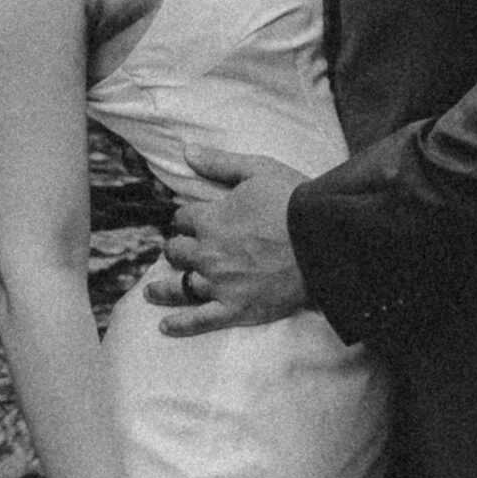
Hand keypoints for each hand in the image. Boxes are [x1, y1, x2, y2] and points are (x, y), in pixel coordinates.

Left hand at [144, 144, 308, 336]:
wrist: (324, 240)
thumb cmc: (292, 201)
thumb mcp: (257, 170)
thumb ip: (219, 163)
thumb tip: (187, 152)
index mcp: (210, 219)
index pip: (183, 219)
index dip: (186, 218)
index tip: (191, 221)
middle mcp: (208, 253)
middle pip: (177, 252)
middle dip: (178, 248)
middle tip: (181, 250)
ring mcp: (220, 284)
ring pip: (180, 286)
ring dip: (164, 287)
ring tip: (152, 291)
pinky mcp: (236, 310)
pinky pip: (200, 321)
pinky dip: (180, 324)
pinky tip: (166, 325)